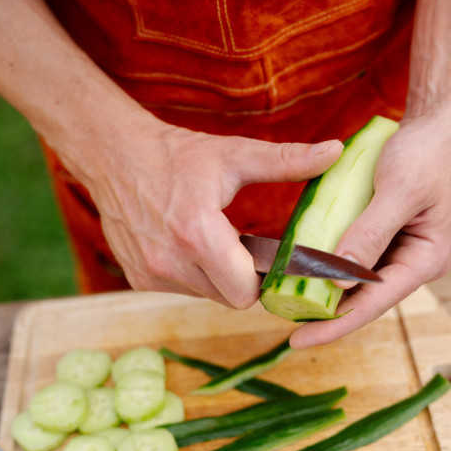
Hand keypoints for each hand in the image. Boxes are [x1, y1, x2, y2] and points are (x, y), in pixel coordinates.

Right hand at [74, 114, 342, 308]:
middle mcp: (169, 261)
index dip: (265, 279)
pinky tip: (191, 245)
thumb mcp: (235, 155)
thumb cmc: (178, 154)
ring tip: (218, 241)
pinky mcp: (137, 279)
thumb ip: (287, 160)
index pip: (246, 292)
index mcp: (196, 233)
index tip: (272, 257)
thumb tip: (336, 151)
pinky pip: (182, 290)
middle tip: (248, 247)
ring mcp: (150, 274)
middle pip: (230, 298)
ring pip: (207, 296)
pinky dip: (194, 275)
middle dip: (245, 279)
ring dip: (219, 277)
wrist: (114, 154)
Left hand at [289, 114, 450, 347]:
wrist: (439, 125)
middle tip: (282, 324)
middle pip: (363, 298)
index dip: (335, 324)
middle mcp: (411, 262)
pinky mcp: (382, 233)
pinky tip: (300, 267)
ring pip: (354, 279)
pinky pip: (351, 255)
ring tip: (285, 303)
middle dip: (326, 312)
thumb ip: (369, 233)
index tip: (298, 340)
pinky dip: (327, 262)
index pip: (374, 303)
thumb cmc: (426, 154)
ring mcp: (396, 249)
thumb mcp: (398, 191)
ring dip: (324, 289)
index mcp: (425, 259)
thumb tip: (338, 280)